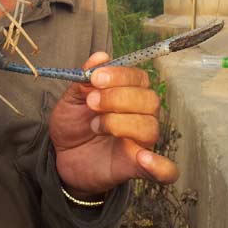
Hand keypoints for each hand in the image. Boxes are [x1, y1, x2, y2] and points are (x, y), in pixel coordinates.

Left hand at [49, 51, 178, 197]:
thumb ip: (85, 80)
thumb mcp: (71, 99)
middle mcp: (141, 116)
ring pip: (150, 127)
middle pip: (149, 100)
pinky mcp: (136, 167)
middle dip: (118, 98)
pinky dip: (160, 166)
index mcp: (128, 94)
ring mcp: (140, 142)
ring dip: (120, 123)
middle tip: (91, 103)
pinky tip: (143, 158)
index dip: (120, 75)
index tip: (96, 78)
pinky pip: (165, 171)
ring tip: (95, 126)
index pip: (139, 78)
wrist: (62, 156)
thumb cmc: (73, 124)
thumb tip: (100, 57)